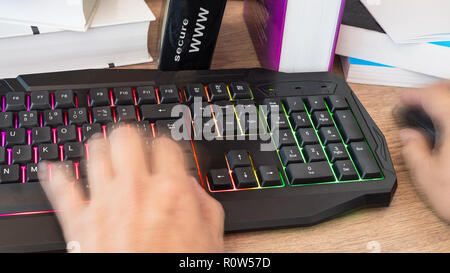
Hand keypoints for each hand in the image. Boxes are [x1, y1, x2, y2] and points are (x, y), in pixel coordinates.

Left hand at [38, 127, 224, 251]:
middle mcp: (136, 189)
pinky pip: (62, 189)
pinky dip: (58, 176)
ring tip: (105, 152)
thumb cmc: (176, 266)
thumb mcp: (210, 238)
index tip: (163, 150)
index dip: (164, 144)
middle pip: (126, 137)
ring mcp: (105, 203)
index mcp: (171, 190)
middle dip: (130, 137)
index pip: (165, 145)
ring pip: (95, 153)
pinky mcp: (79, 223)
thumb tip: (192, 187)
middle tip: (133, 146)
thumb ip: (204, 204)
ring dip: (100, 148)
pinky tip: (57, 169)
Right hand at [399, 82, 449, 222]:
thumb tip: (408, 137)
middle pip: (449, 91)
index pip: (432, 96)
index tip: (403, 99)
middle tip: (418, 99)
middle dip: (432, 92)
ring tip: (435, 109)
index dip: (413, 95)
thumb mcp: (428, 177)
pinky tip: (449, 130)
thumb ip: (413, 151)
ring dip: (446, 100)